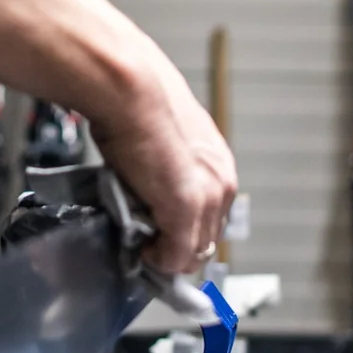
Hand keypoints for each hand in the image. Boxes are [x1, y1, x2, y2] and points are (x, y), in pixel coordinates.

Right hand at [89, 50, 236, 275]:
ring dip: (166, 253)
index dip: (185, 228)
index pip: (212, 215)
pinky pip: (175, 257)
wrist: (131, 92)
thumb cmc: (137, 102)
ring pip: (193, 252)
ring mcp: (206, 200)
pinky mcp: (185, 212)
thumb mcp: (162, 135)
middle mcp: (221, 183)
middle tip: (147, 241)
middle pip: (206, 238)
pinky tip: (140, 247)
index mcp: (218, 163)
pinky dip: (157, 260)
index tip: (162, 232)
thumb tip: (146, 177)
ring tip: (140, 241)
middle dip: (176, 244)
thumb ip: (166, 162)